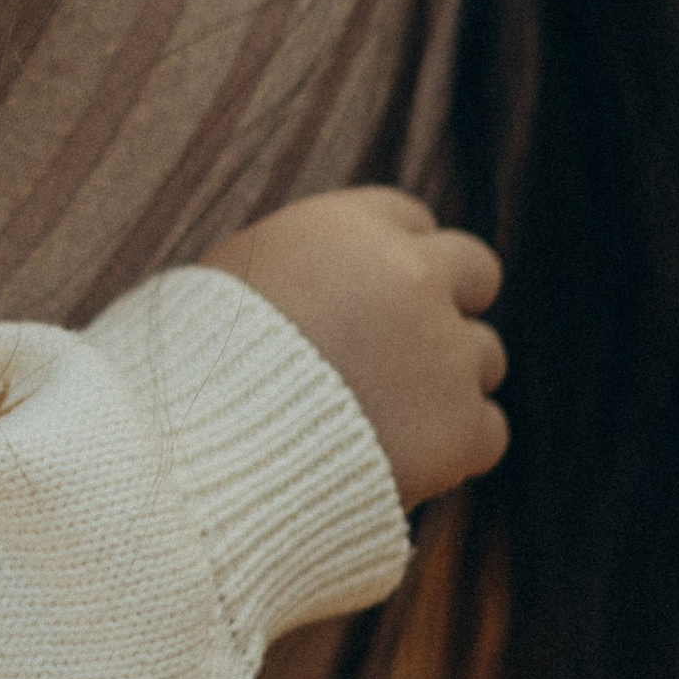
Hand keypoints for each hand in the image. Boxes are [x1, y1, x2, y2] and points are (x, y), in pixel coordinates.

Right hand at [205, 185, 506, 509]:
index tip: (376, 296)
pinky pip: (485, 430)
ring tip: (377, 419)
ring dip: (444, 383)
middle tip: (405, 351)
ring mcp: (444, 352)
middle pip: (475, 271)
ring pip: (483, 356)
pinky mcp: (461, 425)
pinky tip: (397, 460)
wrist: (202, 456)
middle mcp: (411, 276)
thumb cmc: (192, 367)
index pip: (411, 219)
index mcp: (349, 228)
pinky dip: (451, 449)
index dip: (395, 259)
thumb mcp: (231, 278)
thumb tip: (320, 273)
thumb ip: (300, 263)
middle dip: (447, 305)